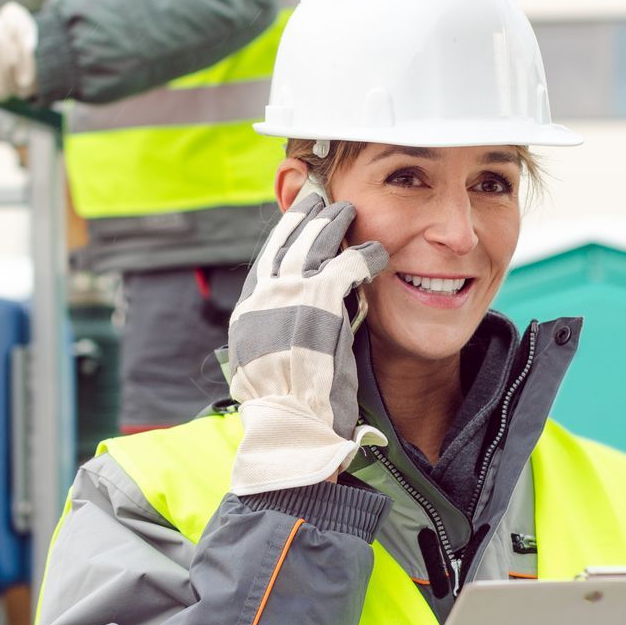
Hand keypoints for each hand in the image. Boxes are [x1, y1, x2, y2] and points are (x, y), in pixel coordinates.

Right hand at [226, 192, 388, 495]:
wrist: (291, 424)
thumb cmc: (284, 411)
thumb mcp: (260, 373)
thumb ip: (268, 346)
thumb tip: (274, 342)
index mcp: (247, 315)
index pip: (264, 264)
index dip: (279, 240)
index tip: (289, 224)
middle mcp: (263, 297)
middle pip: (284, 242)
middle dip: (301, 218)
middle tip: (315, 200)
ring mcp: (290, 294)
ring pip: (314, 242)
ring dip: (332, 223)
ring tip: (346, 210)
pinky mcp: (322, 299)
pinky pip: (349, 263)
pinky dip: (365, 254)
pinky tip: (377, 251)